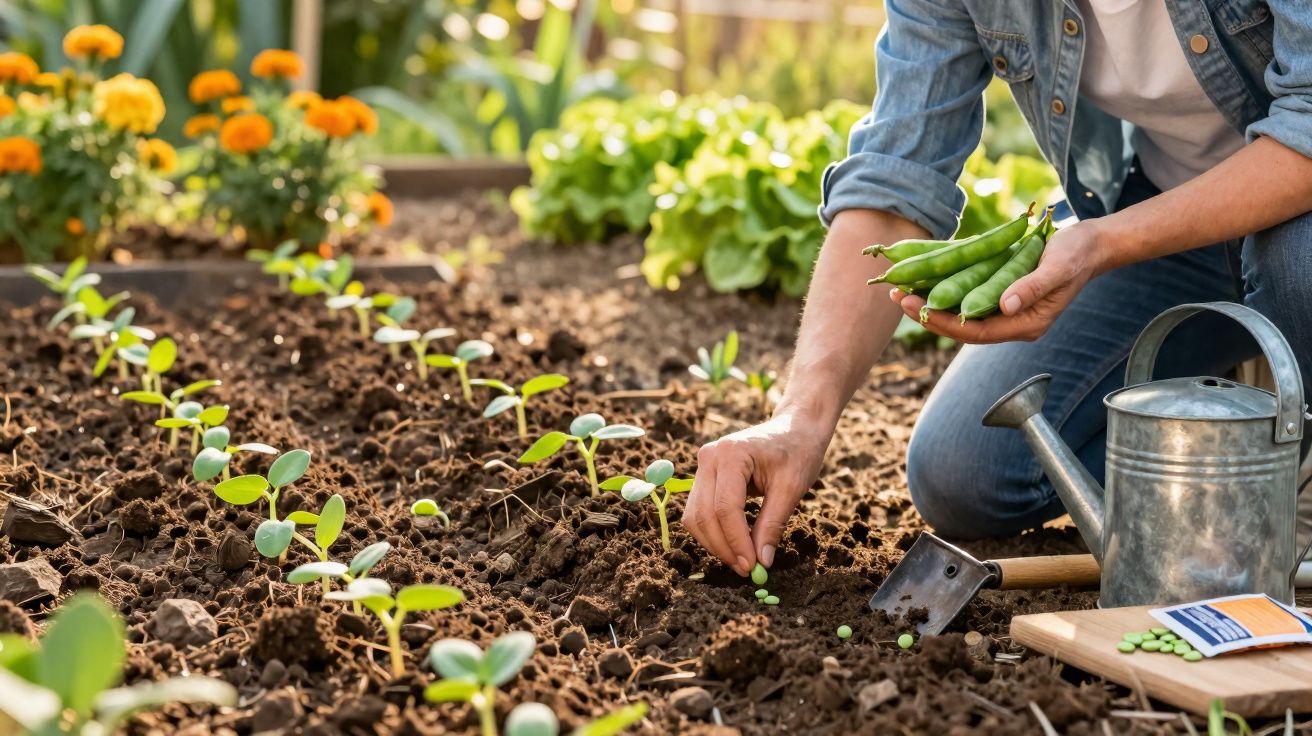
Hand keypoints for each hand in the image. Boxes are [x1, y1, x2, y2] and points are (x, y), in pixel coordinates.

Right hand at [683, 411, 830, 576]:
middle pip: (703, 514)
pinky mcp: (704, 476)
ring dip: (715, 544)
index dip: (736, 541)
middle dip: (723, 547)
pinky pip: (699, 511)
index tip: (752, 566)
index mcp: (730, 454)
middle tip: (747, 570)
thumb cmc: (798, 451)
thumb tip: (762, 562)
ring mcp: (703, 465)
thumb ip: (773, 524)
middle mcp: (709, 457)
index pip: (725, 508)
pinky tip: (734, 545)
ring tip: (742, 561)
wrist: (795, 428)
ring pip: (695, 516)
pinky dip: (713, 532)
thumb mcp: (791, 488)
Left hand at [889, 220, 1108, 343]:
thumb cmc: (1077, 255)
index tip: (917, 307)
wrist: (1089, 244)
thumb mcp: (1059, 267)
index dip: (944, 322)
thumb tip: (1005, 305)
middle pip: (962, 325)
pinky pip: (966, 294)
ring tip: (899, 288)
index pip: (976, 332)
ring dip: (930, 300)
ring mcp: (1003, 307)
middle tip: (897, 297)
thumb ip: (1034, 287)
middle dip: (928, 313)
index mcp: (1026, 323)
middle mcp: (1010, 320)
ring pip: (960, 311)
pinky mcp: (998, 291)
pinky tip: (921, 277)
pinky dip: (944, 287)